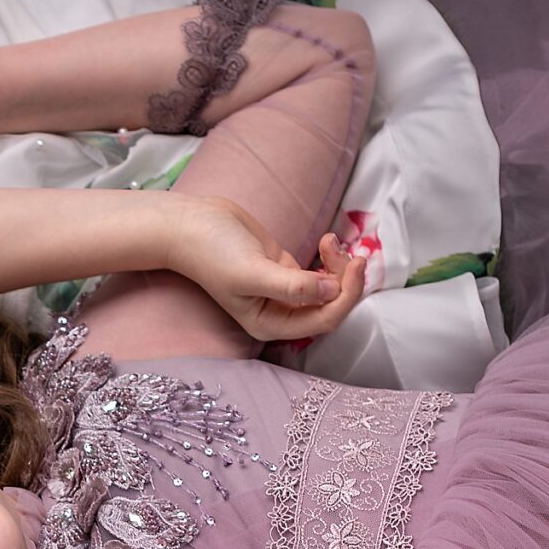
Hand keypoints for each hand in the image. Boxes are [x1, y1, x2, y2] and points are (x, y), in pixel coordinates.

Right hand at [168, 196, 370, 342]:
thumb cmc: (214, 252)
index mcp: (271, 323)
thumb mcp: (253, 272)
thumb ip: (293, 286)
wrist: (192, 225)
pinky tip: (328, 240)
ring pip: (329, 289)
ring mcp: (285, 291)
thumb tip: (333, 290)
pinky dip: (331, 258)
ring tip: (332, 241)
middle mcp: (280, 313)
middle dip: (346, 282)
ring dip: (339, 267)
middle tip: (351, 251)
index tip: (355, 264)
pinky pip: (321, 272)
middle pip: (331, 307)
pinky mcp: (287, 270)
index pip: (323, 320)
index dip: (346, 296)